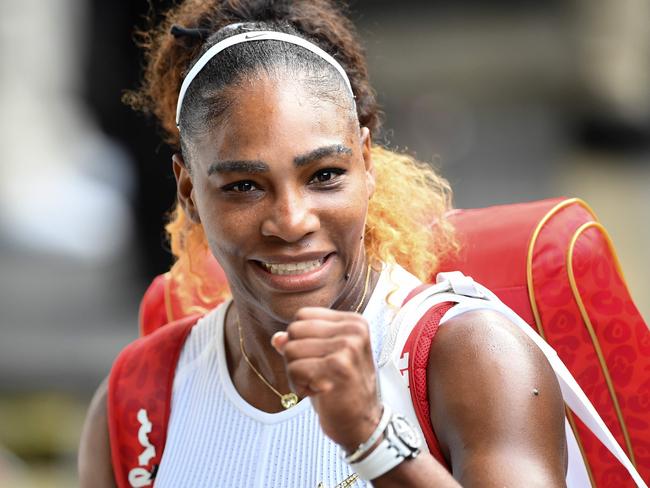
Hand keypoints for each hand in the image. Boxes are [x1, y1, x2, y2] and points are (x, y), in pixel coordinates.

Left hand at [271, 307, 381, 452]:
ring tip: (318, 384)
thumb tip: (277, 338)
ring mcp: (347, 348)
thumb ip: (301, 343)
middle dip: (295, 357)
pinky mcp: (338, 368)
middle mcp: (353, 330)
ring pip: (290, 350)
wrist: (363, 425)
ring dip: (296, 374)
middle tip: (317, 375)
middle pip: (293, 331)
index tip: (320, 360)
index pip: (302, 316)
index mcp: (353, 322)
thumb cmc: (342, 389)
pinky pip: (294, 369)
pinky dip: (299, 387)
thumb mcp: (324, 359)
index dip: (300, 340)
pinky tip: (319, 393)